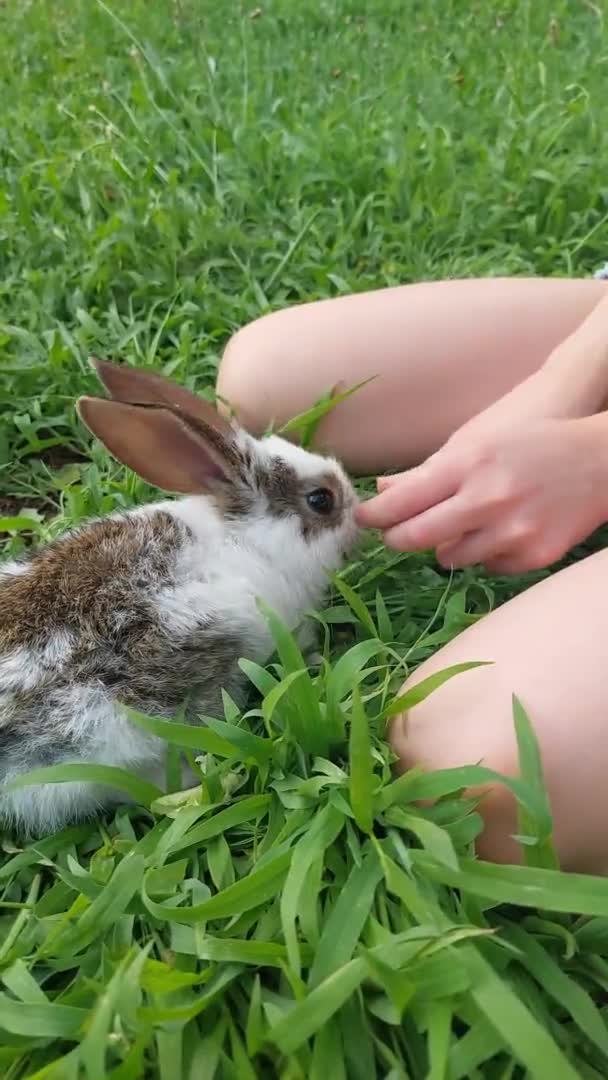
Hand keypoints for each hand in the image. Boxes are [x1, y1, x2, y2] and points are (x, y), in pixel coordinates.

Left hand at [356, 413, 607, 573]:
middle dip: (397, 538)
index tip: (363, 518)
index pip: (402, 501)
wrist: (600, 461)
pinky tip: (499, 532)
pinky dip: (485, 554)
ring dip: (446, 545)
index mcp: (469, 464)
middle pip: (415, 538)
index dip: (374, 515)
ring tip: (462, 523)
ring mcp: (512, 531)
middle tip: (394, 534)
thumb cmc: (532, 443)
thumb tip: (384, 491)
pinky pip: (486, 568)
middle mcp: (487, 499)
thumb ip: (429, 470)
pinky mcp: (533, 555)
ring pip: (449, 558)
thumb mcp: (478, 442)